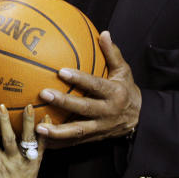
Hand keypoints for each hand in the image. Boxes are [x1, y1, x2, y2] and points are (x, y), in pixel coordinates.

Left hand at [0, 104, 42, 177]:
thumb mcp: (33, 170)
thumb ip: (33, 153)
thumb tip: (33, 134)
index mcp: (36, 161)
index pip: (43, 142)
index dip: (46, 128)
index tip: (47, 113)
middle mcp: (26, 161)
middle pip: (29, 138)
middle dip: (28, 122)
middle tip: (28, 105)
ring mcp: (12, 163)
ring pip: (9, 140)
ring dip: (5, 122)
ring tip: (1, 107)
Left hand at [36, 31, 140, 147]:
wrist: (140, 119)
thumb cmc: (126, 90)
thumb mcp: (124, 71)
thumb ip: (112, 54)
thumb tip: (103, 33)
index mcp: (114, 94)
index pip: (96, 85)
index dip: (80, 79)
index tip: (61, 71)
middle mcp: (107, 112)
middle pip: (84, 109)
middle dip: (63, 102)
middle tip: (43, 93)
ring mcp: (100, 128)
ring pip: (78, 132)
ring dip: (57, 131)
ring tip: (38, 127)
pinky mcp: (93, 139)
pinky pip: (74, 143)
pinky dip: (58, 144)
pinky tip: (39, 141)